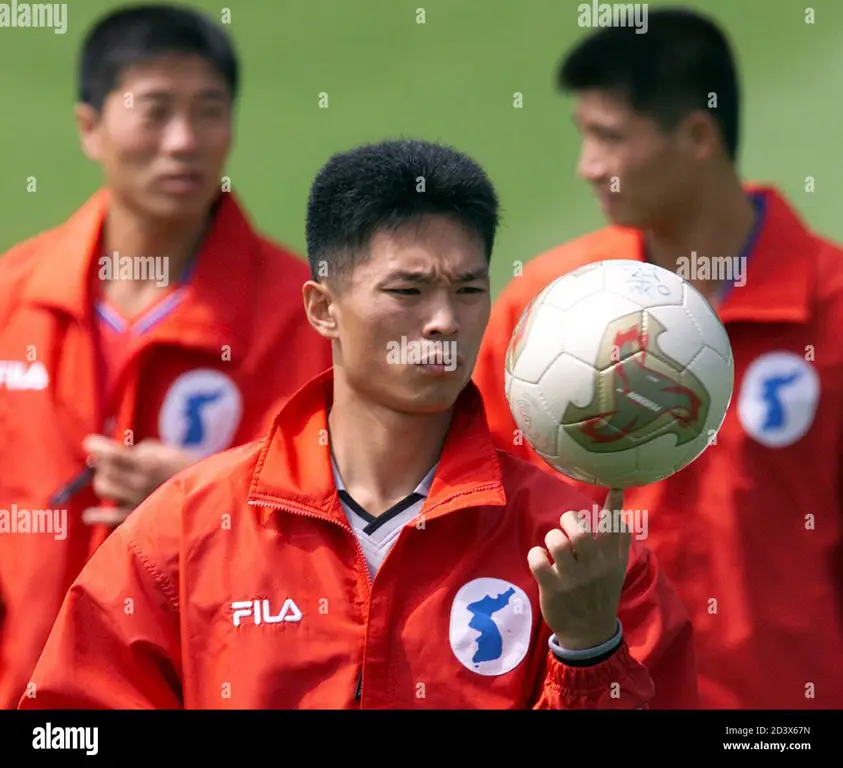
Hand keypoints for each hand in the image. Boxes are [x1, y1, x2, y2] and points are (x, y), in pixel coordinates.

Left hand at [81, 436, 194, 525]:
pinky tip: (91, 514)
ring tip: (112, 479)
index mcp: (148, 465)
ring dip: (104, 481)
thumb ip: (141, 451)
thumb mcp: (167, 451)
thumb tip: (116, 454)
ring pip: (104, 490)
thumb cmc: (186, 469)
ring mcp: (137, 502)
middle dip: (104, 464)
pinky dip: (96, 516)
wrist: (206, 496)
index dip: (97, 446)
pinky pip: (108, 519)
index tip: (89, 442)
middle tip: (111, 462)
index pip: (112, 454)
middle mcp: (140, 484)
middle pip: (105, 472)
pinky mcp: (138, 519)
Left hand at [528, 489, 630, 649]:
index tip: (613, 486)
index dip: (614, 506)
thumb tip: (618, 497)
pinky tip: (540, 558)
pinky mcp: (552, 588)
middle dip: (569, 520)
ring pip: (558, 543)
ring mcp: (572, 579)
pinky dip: (536, 554)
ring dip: (552, 537)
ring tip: (553, 544)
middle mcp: (594, 568)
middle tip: (566, 525)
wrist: (589, 633)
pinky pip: (539, 560)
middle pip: (580, 533)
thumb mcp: (615, 567)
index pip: (615, 529)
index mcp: (611, 560)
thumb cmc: (600, 591)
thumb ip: (617, 536)